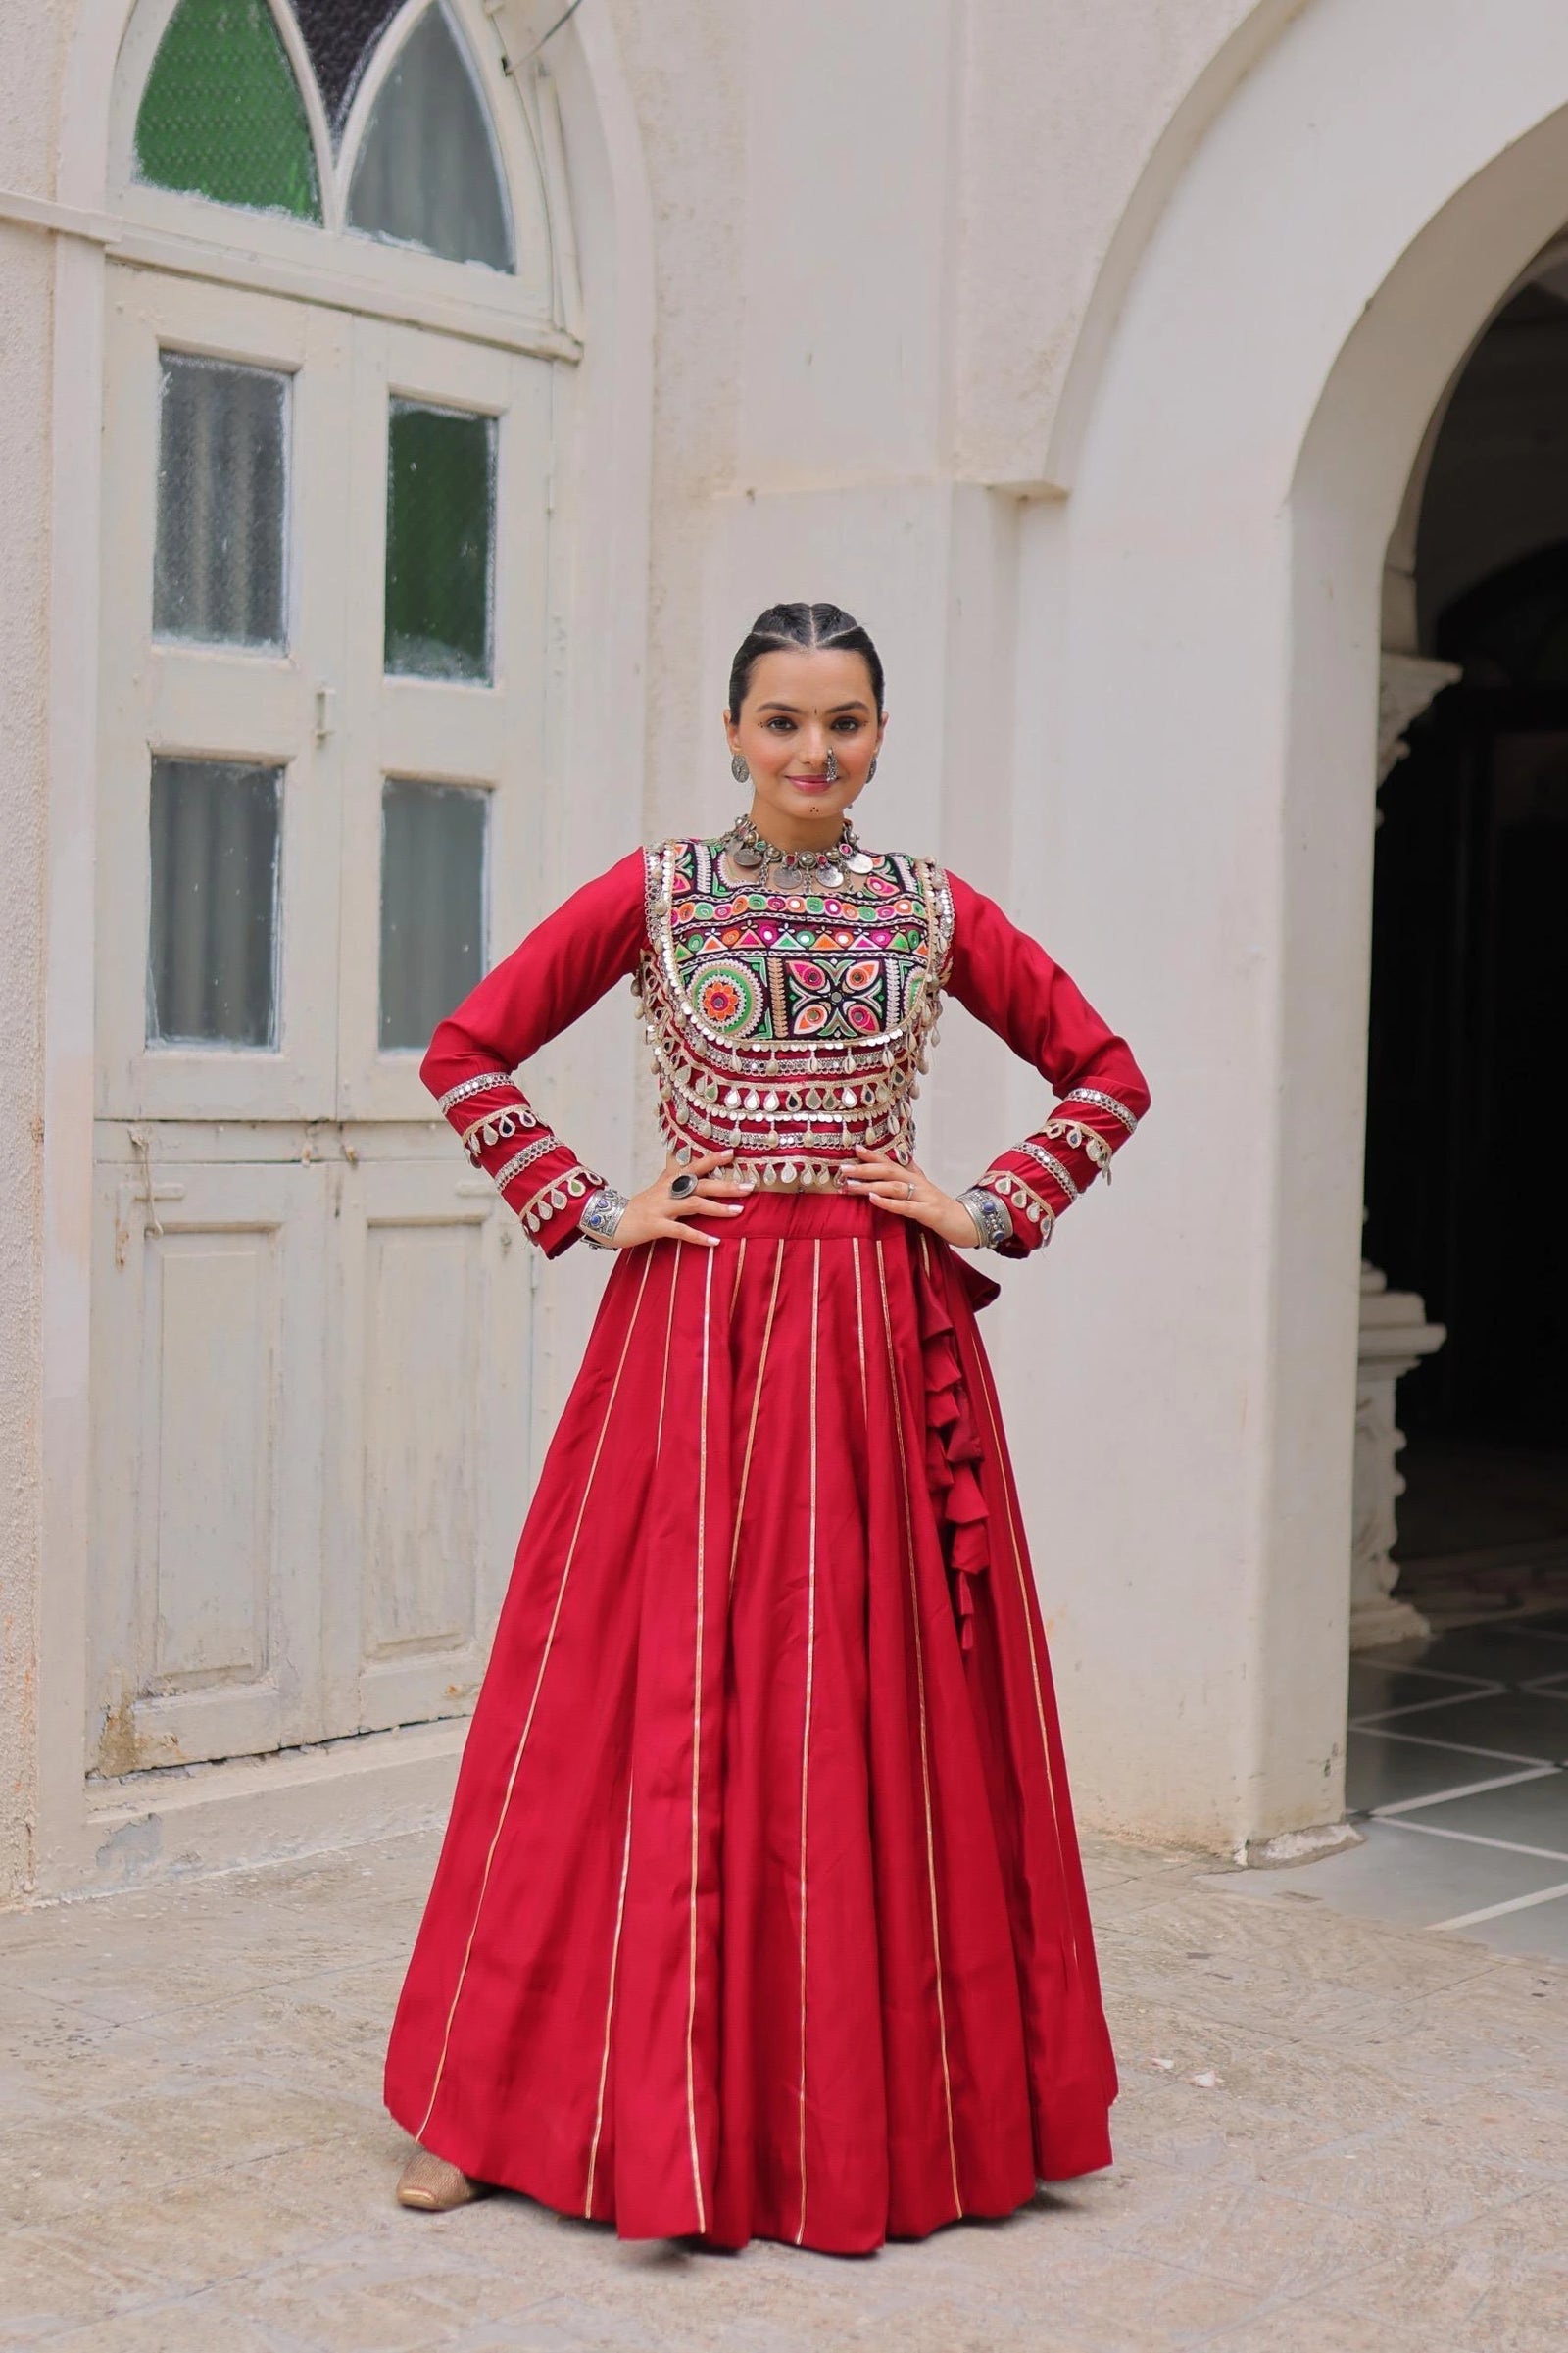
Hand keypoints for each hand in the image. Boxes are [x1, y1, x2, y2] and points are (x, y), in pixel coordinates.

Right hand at [610, 1148, 752, 1248]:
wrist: (611, 1221)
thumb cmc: (639, 1207)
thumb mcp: (658, 1189)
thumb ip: (674, 1177)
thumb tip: (688, 1164)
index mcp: (670, 1182)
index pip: (694, 1166)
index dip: (712, 1159)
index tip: (732, 1153)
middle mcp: (668, 1191)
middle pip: (701, 1184)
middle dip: (726, 1185)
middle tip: (750, 1186)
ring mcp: (662, 1208)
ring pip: (694, 1204)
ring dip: (718, 1208)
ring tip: (739, 1211)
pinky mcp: (656, 1226)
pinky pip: (681, 1230)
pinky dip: (699, 1236)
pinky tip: (714, 1241)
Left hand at [841, 1146, 981, 1247]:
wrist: (969, 1223)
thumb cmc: (944, 1208)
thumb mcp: (926, 1189)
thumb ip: (914, 1174)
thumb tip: (903, 1159)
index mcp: (915, 1178)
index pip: (891, 1163)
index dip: (873, 1155)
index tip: (855, 1148)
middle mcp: (918, 1184)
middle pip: (888, 1171)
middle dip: (864, 1169)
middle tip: (843, 1169)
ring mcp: (923, 1197)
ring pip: (893, 1187)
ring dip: (870, 1185)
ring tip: (850, 1185)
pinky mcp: (928, 1213)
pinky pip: (905, 1206)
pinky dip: (888, 1202)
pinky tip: (874, 1199)